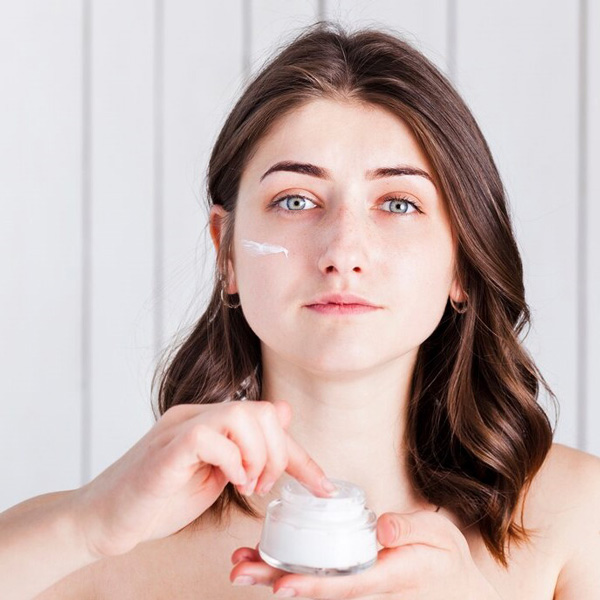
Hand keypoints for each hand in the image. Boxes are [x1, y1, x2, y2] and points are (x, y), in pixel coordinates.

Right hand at [71, 400, 334, 558]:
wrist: (103, 520)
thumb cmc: (158, 501)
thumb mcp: (216, 477)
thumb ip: (246, 450)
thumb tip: (283, 414)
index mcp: (209, 421)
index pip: (267, 420)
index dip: (300, 455)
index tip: (323, 487)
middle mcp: (195, 415)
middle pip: (260, 410)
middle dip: (277, 454)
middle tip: (263, 486)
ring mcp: (178, 429)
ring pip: (241, 415)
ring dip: (258, 457)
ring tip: (248, 486)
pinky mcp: (165, 450)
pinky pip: (210, 437)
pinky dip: (233, 461)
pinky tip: (231, 484)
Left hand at [230, 509, 502, 598]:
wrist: (451, 579)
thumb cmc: (444, 557)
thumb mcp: (439, 536)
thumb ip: (413, 530)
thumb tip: (384, 527)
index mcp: (385, 576)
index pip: (342, 585)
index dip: (310, 586)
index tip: (279, 586)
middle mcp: (364, 583)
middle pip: (314, 587)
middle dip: (275, 580)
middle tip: (239, 572)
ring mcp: (356, 580)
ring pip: (310, 580)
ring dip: (273, 573)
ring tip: (241, 563)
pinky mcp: (351, 572)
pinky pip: (317, 571)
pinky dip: (289, 564)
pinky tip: (267, 556)